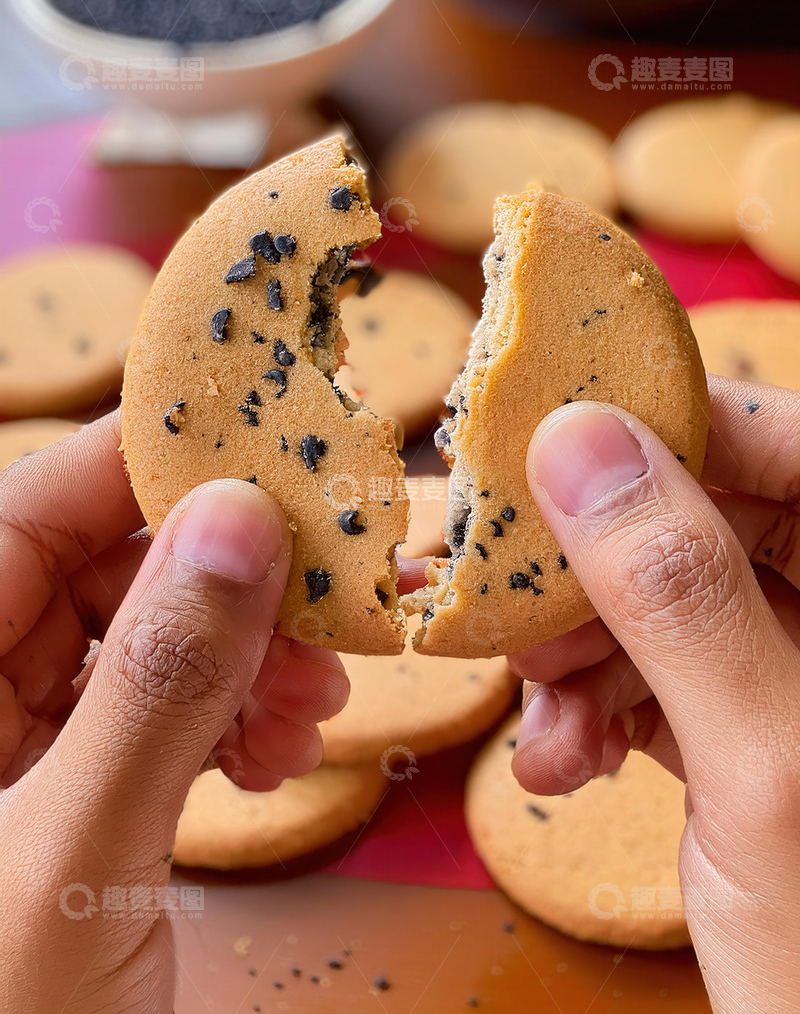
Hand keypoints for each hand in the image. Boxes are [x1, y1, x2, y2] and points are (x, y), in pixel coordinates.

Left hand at [0, 410, 348, 1013]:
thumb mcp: (73, 858)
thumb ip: (156, 683)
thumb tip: (240, 519)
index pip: (23, 515)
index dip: (139, 471)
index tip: (261, 458)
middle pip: (101, 574)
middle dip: (223, 590)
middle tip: (321, 618)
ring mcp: (16, 748)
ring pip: (144, 643)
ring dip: (241, 661)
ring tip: (314, 708)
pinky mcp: (71, 794)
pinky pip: (158, 714)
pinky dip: (228, 720)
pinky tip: (278, 754)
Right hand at [511, 374, 799, 1012]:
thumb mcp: (763, 762)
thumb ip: (679, 591)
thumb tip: (579, 444)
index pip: (779, 439)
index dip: (659, 434)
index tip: (542, 451)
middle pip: (699, 519)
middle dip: (594, 572)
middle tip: (515, 609)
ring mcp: (791, 664)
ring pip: (660, 597)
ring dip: (579, 654)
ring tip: (540, 719)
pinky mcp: (745, 717)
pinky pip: (654, 669)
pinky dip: (593, 705)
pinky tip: (563, 758)